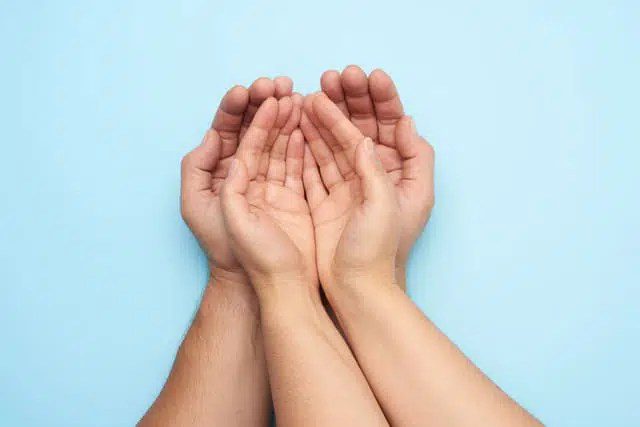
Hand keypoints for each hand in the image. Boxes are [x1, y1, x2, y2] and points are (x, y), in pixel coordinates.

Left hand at [180, 77, 293, 282]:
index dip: (240, 109)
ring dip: (287, 118)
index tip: (253, 90)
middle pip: (255, 132)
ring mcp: (271, 183)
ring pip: (278, 143)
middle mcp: (245, 175)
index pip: (229, 132)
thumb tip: (213, 138)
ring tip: (298, 96)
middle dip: (266, 106)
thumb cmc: (229, 250)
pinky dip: (302, 141)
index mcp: (221, 174)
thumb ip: (201, 171)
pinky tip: (309, 123)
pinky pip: (297, 162)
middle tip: (281, 83)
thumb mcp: (200, 209)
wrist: (267, 281)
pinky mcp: (293, 193)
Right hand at [319, 66, 434, 277]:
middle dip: (346, 103)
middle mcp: (373, 179)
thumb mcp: (388, 206)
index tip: (367, 76)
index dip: (379, 100)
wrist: (356, 291)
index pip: (388, 128)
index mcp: (398, 177)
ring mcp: (347, 189)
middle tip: (328, 78)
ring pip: (333, 145)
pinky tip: (294, 126)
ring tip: (305, 96)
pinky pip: (314, 166)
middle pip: (359, 131)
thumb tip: (366, 136)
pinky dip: (305, 146)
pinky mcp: (324, 201)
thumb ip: (377, 169)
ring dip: (321, 121)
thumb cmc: (378, 253)